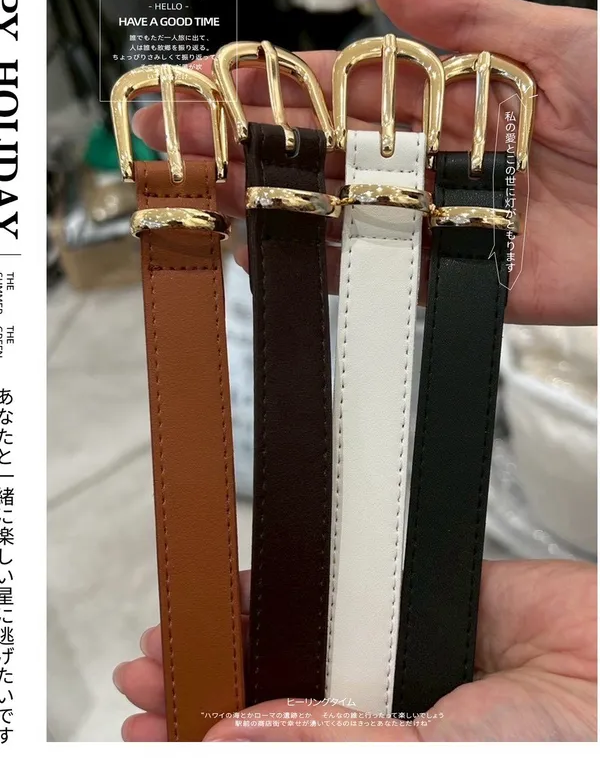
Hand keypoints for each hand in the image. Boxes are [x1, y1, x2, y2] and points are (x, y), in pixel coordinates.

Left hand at [114, 560, 595, 740]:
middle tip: (146, 689)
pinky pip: (337, 583)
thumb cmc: (560, 746)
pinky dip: (288, 583)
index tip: (154, 738)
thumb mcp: (442, 761)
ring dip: (236, 638)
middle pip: (272, 707)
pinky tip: (244, 594)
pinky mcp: (409, 598)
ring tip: (173, 644)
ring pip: (297, 643)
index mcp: (379, 759)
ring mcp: (390, 658)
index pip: (273, 756)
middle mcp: (377, 719)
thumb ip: (344, 748)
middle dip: (205, 697)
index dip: (208, 751)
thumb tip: (238, 743)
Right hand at [133, 0, 596, 325]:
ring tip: (196, 191)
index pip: (337, 91)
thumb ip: (471, 19)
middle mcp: (430, 161)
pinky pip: (377, 275)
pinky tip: (266, 250)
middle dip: (237, 142)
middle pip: (317, 153)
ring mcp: (436, 221)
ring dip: (262, 201)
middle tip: (164, 138)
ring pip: (332, 213)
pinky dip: (320, 265)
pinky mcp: (457, 280)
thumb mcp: (558, 40)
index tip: (205, 84)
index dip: (268, 86)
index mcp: (447, 99)